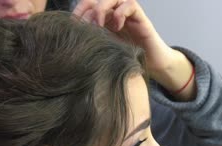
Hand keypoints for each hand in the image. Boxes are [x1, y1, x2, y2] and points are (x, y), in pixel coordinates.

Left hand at [73, 0, 196, 100]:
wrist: (151, 64)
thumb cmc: (126, 59)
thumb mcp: (103, 51)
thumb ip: (90, 43)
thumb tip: (69, 43)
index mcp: (103, 19)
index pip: (86, 5)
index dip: (77, 12)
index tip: (70, 25)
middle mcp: (114, 13)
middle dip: (86, 9)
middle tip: (83, 26)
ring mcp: (127, 14)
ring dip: (101, 9)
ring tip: (98, 25)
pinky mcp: (140, 17)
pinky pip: (129, 5)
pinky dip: (120, 13)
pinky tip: (117, 27)